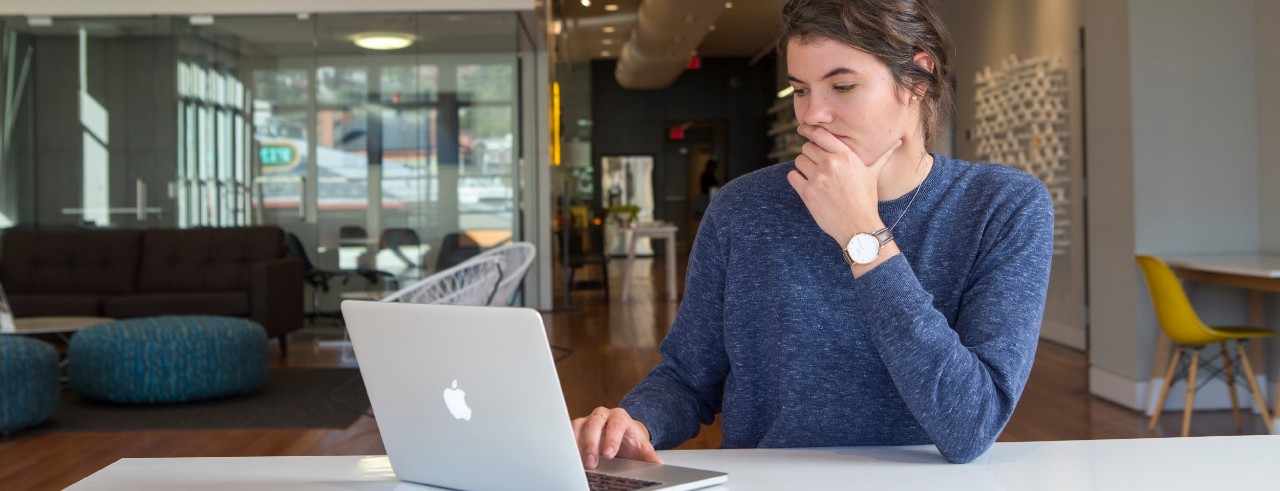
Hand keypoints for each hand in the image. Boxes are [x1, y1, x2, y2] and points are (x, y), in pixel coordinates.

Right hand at [571, 406, 661, 469]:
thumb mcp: (641, 446)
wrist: (621, 435)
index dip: (612, 439)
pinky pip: (569, 432)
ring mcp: (588, 419)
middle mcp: (602, 415)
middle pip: (595, 424)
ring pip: (579, 426)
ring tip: (579, 462)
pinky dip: (568, 444)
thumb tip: (658, 464)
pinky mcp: (577, 427)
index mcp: (620, 417)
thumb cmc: (630, 440)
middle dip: (592, 444)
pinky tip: (570, 457)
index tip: (609, 455)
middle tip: (592, 463)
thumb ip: (649, 455)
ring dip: (577, 444)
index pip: (616, 424)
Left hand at [787, 125, 900, 243]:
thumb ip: (881, 156)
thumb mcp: (873, 174)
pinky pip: (792, 176)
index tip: (806, 132)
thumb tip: (898, 142)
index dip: (811, 132)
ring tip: (814, 176)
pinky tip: (806, 184)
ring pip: (799, 161)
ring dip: (803, 167)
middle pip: (807, 147)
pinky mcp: (807, 193)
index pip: (821, 134)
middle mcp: (832, 164)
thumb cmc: (866, 199)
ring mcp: (818, 178)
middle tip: (817, 164)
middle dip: (810, 154)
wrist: (858, 226)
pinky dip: (796, 179)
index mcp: (847, 156)